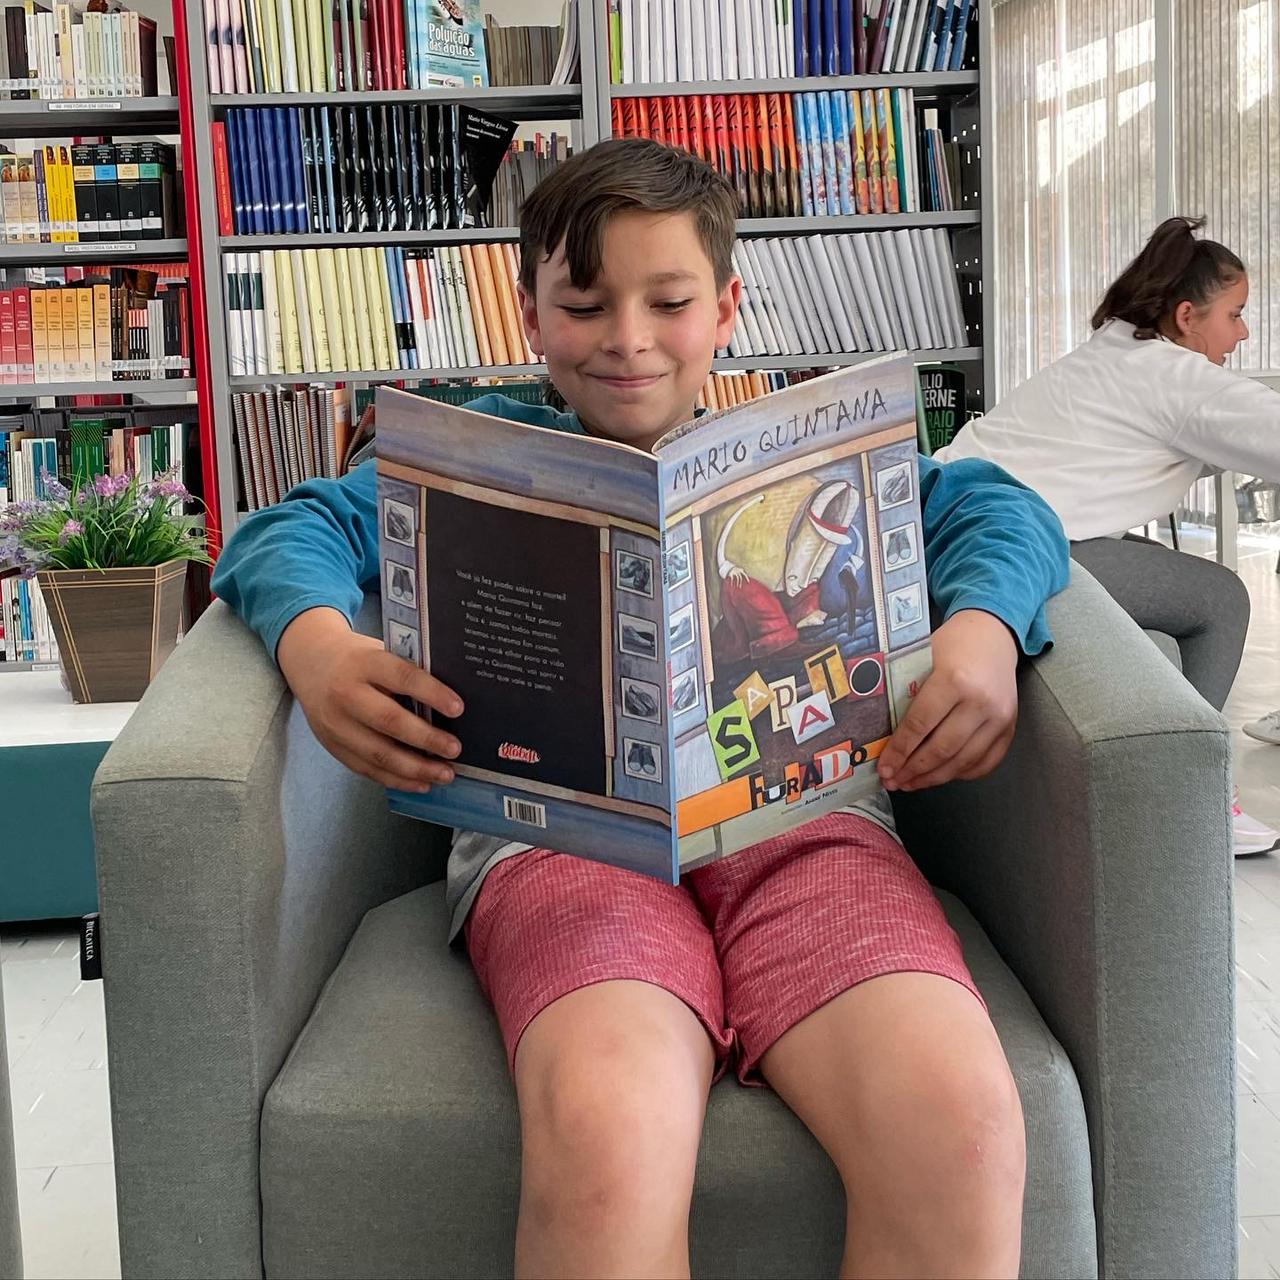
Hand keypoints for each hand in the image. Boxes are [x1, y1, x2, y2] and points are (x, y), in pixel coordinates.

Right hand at [276, 606, 463, 792]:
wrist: (310, 662)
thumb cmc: (358, 658)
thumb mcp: (379, 652)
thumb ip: (408, 672)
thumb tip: (451, 703)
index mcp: (364, 663)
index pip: (402, 678)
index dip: (432, 694)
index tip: (458, 709)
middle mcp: (345, 694)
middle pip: (389, 721)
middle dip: (426, 739)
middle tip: (455, 749)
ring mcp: (335, 724)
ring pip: (378, 753)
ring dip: (415, 769)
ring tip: (445, 774)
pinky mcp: (332, 746)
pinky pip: (367, 769)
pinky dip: (396, 780)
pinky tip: (421, 783)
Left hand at [877, 609, 1017, 792]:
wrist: (994, 634)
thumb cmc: (952, 644)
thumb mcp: (923, 657)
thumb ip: (907, 693)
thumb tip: (882, 735)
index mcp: (955, 680)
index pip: (921, 725)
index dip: (900, 751)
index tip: (884, 768)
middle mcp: (981, 702)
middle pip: (942, 749)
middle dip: (913, 770)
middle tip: (893, 781)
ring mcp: (1000, 717)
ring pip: (963, 761)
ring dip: (934, 778)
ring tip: (911, 783)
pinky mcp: (1011, 728)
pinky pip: (986, 762)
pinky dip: (961, 774)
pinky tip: (940, 776)